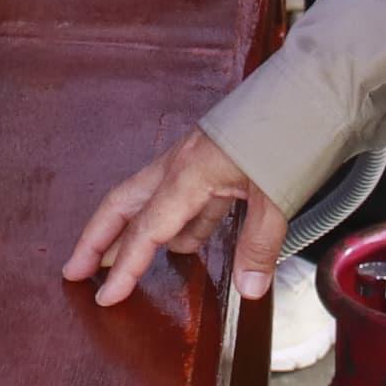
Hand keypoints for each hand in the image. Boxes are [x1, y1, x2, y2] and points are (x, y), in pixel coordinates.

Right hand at [65, 126, 287, 305]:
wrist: (311, 88)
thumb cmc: (290, 133)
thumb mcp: (278, 197)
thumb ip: (260, 246)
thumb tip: (248, 290)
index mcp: (188, 174)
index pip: (147, 231)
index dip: (125, 267)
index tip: (105, 297)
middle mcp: (179, 165)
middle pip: (122, 205)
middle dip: (96, 239)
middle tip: (74, 271)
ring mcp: (192, 160)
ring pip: (148, 200)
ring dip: (131, 232)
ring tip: (116, 264)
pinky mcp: (209, 160)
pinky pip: (182, 198)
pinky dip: (173, 224)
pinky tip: (181, 244)